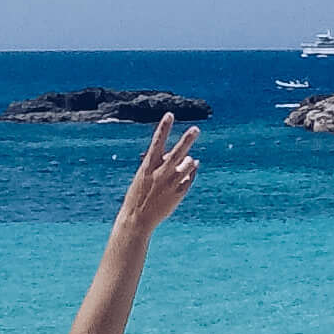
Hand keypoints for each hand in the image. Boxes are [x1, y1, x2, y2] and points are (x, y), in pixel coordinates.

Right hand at [114, 116, 200, 237]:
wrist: (137, 219)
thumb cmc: (139, 194)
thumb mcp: (145, 175)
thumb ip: (162, 164)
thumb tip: (184, 156)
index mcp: (148, 166)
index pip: (157, 142)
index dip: (164, 127)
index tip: (170, 114)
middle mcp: (160, 173)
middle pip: (177, 152)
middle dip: (187, 139)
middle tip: (196, 129)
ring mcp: (171, 183)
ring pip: (188, 165)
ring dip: (189, 161)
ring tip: (187, 161)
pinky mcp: (179, 194)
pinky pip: (190, 178)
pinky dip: (191, 172)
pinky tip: (192, 170)